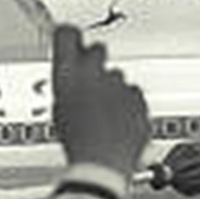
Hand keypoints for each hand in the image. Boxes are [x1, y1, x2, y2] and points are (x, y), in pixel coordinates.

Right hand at [51, 25, 149, 177]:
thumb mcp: (60, 109)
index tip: (70, 36)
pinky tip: (118, 121)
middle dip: (94, 59)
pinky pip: (133, 94)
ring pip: (117, 75)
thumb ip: (68, 85)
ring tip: (103, 113)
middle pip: (98, 49)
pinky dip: (127, 103)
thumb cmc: (77, 142)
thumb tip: (73, 75)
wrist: (103, 164)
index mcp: (69, 75)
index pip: (68, 34)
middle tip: (88, 80)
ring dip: (112, 87)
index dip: (69, 34)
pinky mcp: (139, 99)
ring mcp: (121, 85)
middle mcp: (96, 74)